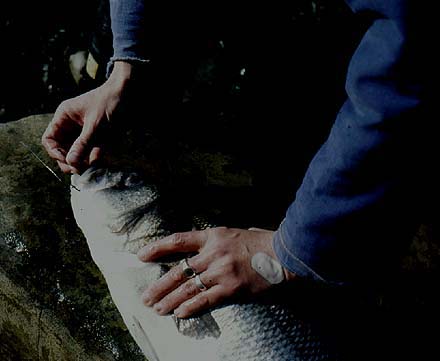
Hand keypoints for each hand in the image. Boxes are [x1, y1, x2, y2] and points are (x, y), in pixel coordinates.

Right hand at [41, 62, 132, 172]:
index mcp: (64, 117)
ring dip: (82, 162)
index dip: (55, 152)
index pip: (50, 139)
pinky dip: (94, 159)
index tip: (67, 160)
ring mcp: (84, 132)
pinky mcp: (97, 138)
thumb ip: (83, 144)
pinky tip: (98, 164)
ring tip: (89, 169)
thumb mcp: (95, 125)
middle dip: (69, 160)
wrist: (130, 94)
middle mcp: (71, 125)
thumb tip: (70, 162)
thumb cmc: (109, 103)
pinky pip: (91, 152)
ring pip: (77, 153)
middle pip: (62, 149)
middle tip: (79, 169)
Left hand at [137, 227, 295, 317]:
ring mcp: (222, 272)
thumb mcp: (235, 233)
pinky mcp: (232, 289)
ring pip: (188, 288)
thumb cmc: (261, 242)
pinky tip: (179, 314)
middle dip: (159, 285)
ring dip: (170, 300)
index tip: (141, 256)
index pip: (179, 240)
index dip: (158, 248)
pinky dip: (190, 308)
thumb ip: (216, 241)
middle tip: (146, 297)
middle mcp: (214, 253)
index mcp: (213, 236)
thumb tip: (202, 248)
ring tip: (157, 309)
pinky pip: (206, 300)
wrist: (285, 254)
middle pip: (179, 270)